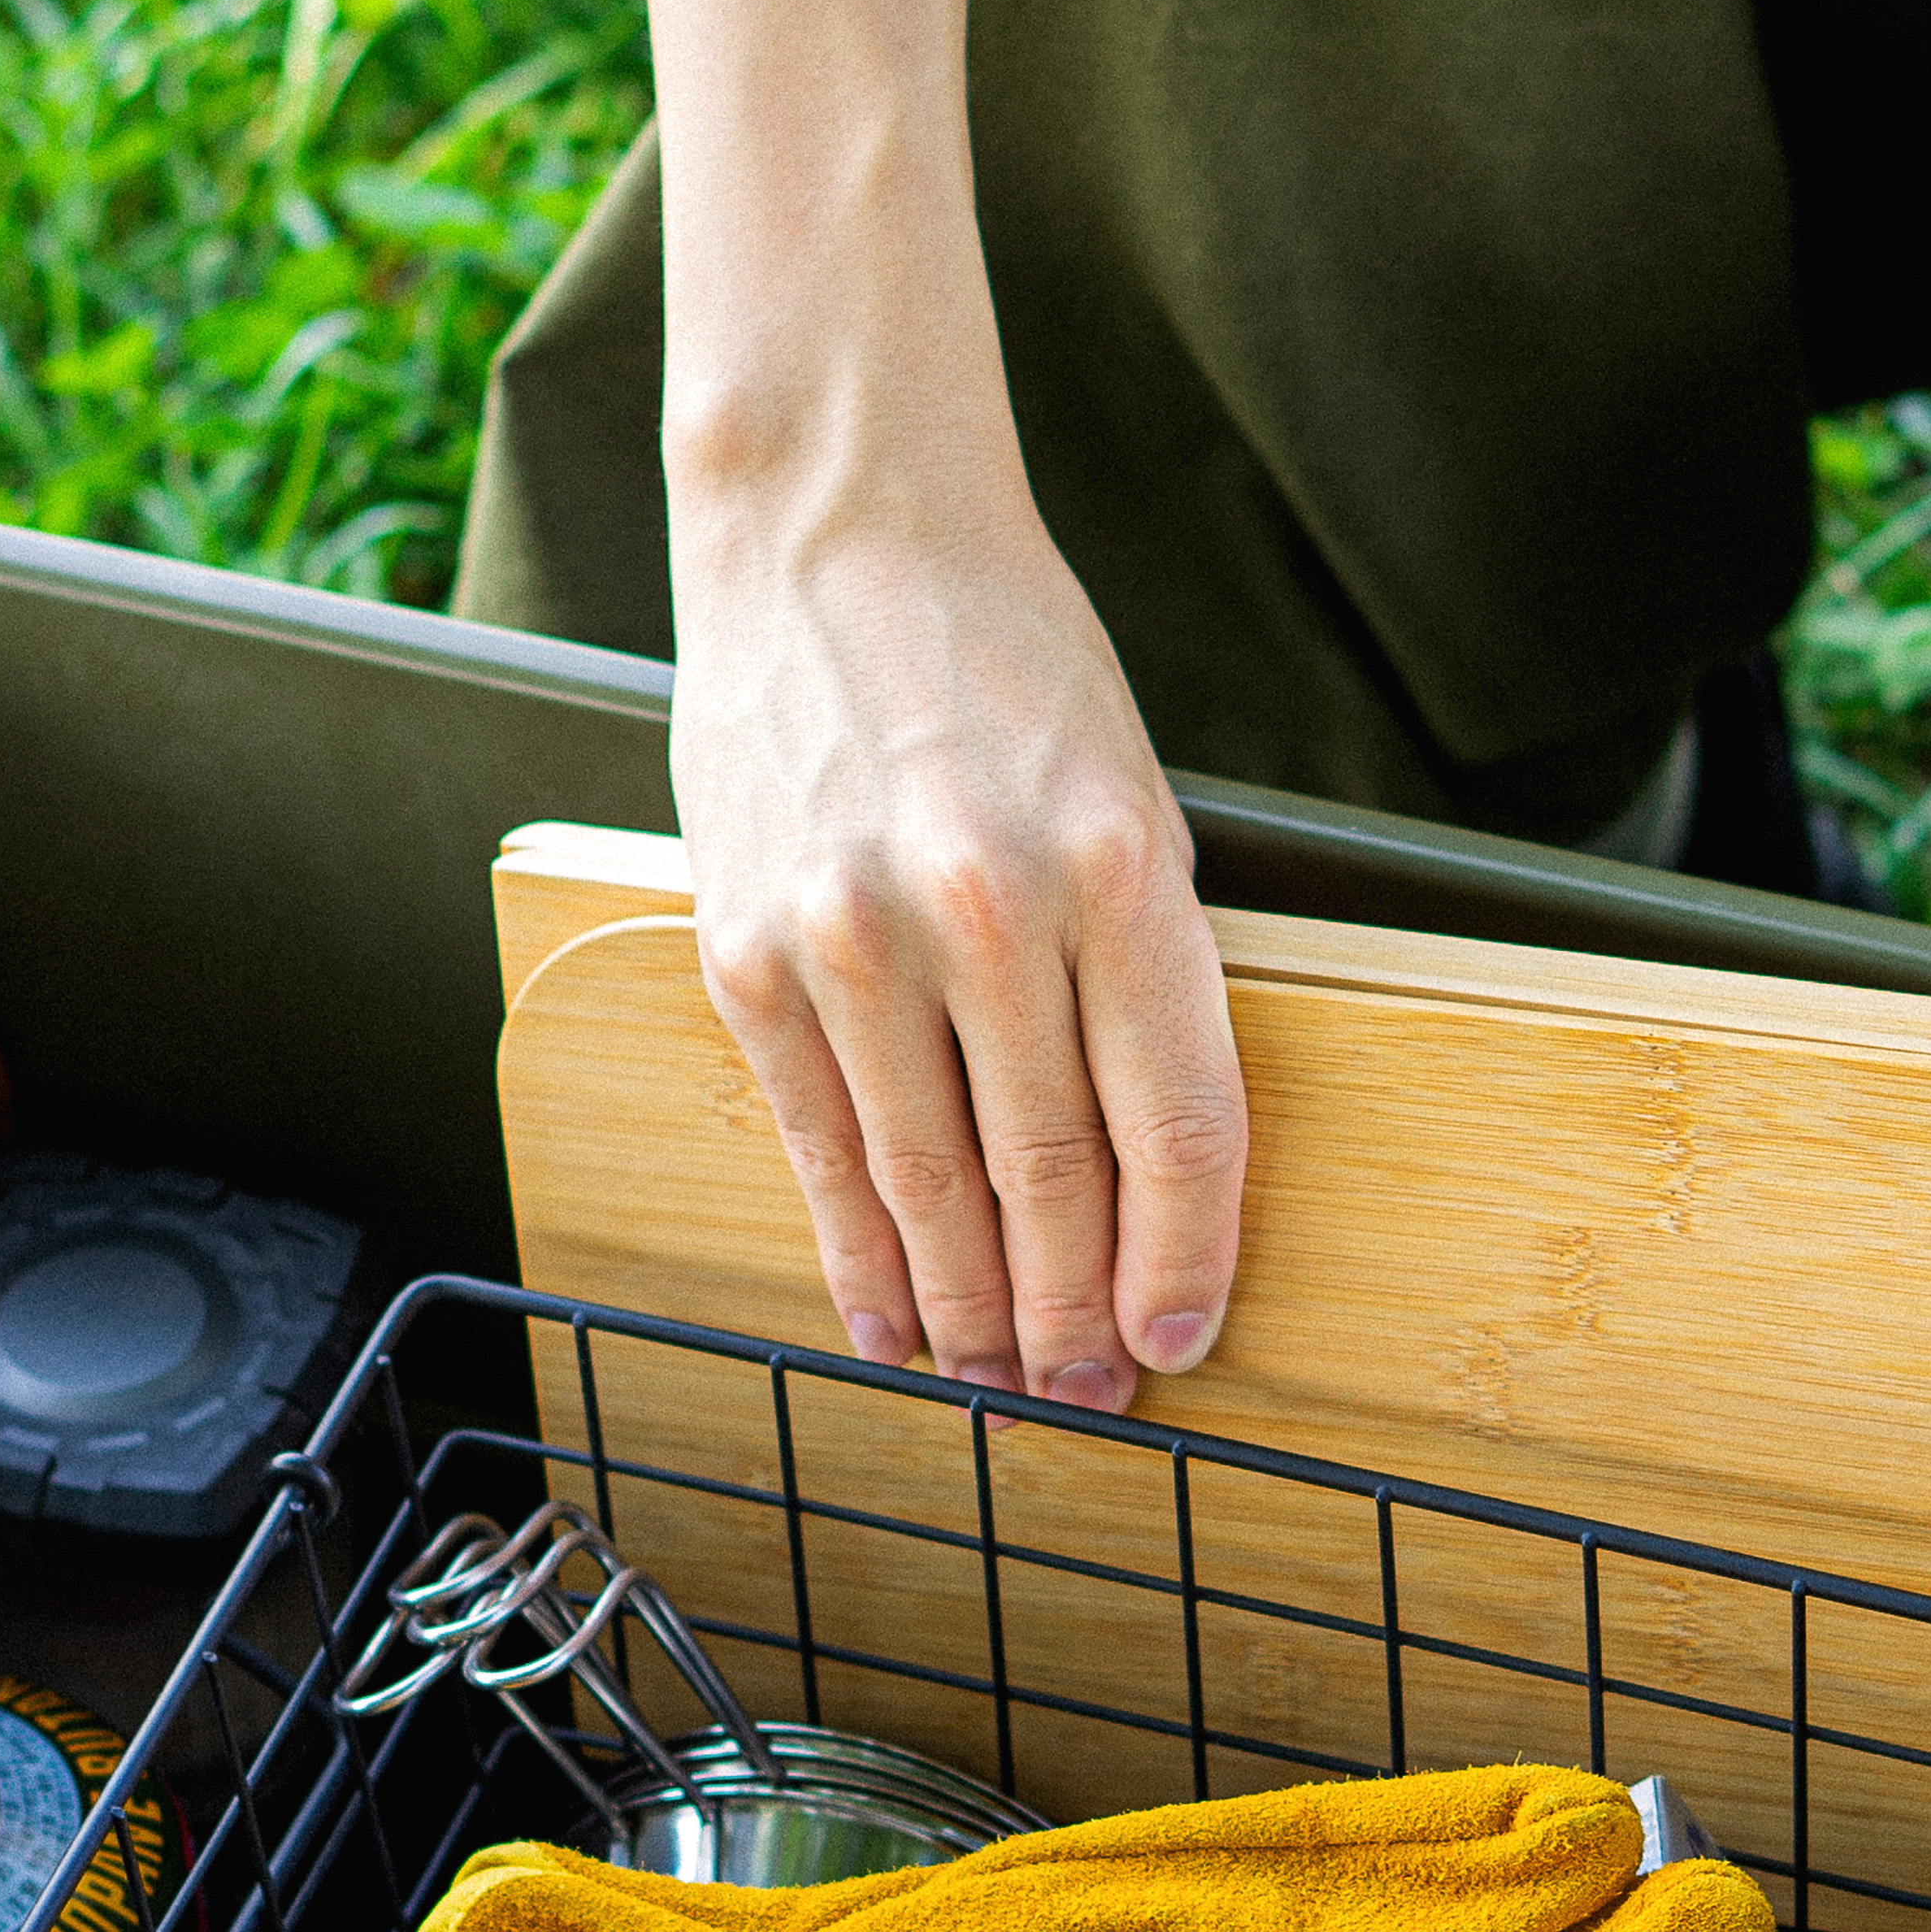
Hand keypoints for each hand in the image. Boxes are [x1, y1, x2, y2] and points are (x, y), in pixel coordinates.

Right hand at [669, 509, 1243, 1407]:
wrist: (836, 534)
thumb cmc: (1011, 674)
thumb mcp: (1136, 804)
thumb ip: (1150, 979)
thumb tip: (1151, 1177)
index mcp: (1119, 873)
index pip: (1174, 1128)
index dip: (1182, 1262)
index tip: (1179, 1342)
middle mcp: (988, 911)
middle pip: (1051, 1181)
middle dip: (1074, 1318)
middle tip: (1084, 1397)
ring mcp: (852, 935)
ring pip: (930, 1187)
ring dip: (971, 1312)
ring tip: (997, 1385)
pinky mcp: (748, 950)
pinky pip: (817, 1146)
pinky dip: (857, 1254)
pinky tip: (886, 1323)